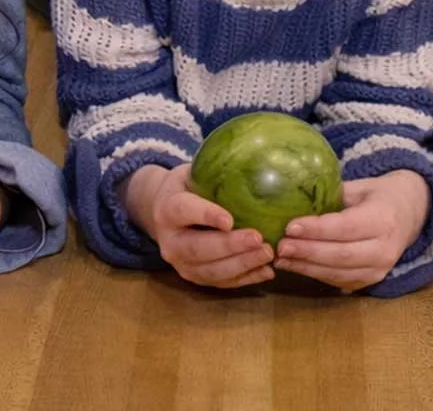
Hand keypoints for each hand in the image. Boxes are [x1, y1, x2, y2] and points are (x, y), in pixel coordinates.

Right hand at [122, 163, 273, 288]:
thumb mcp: (194, 170)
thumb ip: (216, 166)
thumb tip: (258, 148)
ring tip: (268, 254)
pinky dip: (244, 279)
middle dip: (229, 247)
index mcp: (168, 209)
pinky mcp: (194, 277)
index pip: (183, 211)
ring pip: (209, 272)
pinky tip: (266, 271)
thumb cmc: (189, 185)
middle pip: (197, 249)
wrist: (164, 211)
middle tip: (259, 239)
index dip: (205, 215)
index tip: (229, 219)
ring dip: (240, 265)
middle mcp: (170, 241)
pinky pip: (220, 283)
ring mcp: (181, 263)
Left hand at [275, 169, 427, 291]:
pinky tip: (293, 265)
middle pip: (341, 255)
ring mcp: (379, 269)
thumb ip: (331, 193)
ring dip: (306, 266)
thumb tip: (291, 194)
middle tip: (280, 246)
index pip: (346, 227)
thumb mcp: (360, 186)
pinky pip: (338, 281)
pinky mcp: (370, 281)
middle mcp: (385, 249)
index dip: (317, 229)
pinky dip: (313, 274)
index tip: (290, 226)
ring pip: (337, 272)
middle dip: (307, 252)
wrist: (408, 216)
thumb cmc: (378, 196)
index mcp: (383, 219)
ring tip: (280, 257)